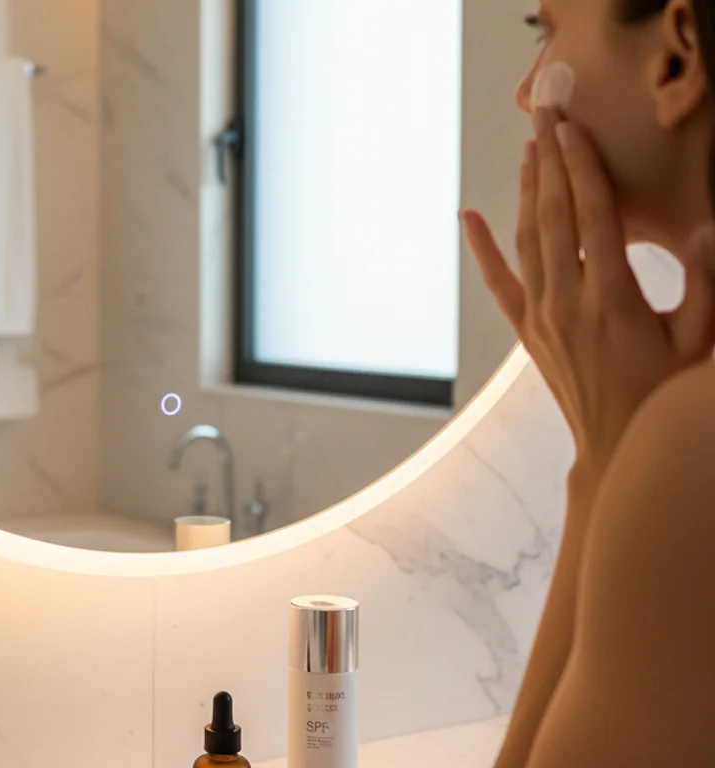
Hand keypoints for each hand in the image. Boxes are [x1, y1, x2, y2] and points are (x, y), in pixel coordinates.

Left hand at [461, 107, 714, 479]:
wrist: (617, 450)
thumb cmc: (665, 394)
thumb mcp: (699, 341)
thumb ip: (704, 285)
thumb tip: (705, 231)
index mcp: (613, 298)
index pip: (593, 217)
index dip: (582, 168)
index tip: (570, 129)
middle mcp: (567, 302)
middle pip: (554, 217)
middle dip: (550, 161)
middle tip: (543, 114)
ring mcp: (541, 317)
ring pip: (527, 241)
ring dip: (527, 190)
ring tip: (529, 147)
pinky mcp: (527, 332)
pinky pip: (499, 283)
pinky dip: (482, 249)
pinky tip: (468, 218)